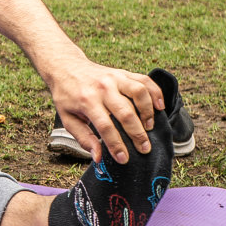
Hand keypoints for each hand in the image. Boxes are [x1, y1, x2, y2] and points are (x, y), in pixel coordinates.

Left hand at [44, 60, 162, 163]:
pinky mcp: (123, 72)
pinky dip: (155, 93)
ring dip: (147, 112)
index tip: (123, 159)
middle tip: (144, 149)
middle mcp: (103, 87)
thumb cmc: (67, 95)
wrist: (65, 66)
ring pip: (139, 93)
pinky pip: (144, 80)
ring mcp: (115, 77)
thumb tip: (98, 157)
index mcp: (86, 100)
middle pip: (125, 113)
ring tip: (149, 127)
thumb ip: (83, 137)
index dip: (116, 144)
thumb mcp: (67, 118)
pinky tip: (160, 107)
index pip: (105, 126)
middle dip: (137, 134)